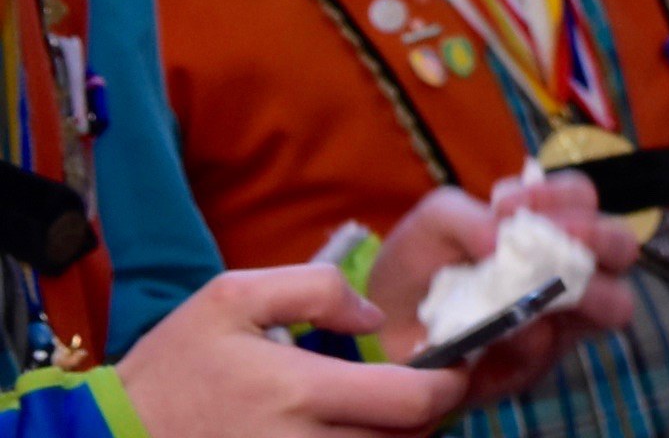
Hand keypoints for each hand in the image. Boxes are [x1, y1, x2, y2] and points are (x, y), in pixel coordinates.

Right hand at [113, 264, 465, 436]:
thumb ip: (314, 290)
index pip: (413, 401)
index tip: (451, 366)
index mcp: (297, 389)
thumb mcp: (230, 297)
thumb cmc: (172, 368)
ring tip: (386, 413)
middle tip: (423, 389)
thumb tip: (374, 314)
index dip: (448, 384)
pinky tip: (353, 434)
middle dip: (430, 414)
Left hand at [364, 177, 640, 400]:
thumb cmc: (421, 262)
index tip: (507, 202)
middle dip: (598, 236)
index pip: (583, 198)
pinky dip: (527, 335)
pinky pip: (548, 349)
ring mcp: (560, 320)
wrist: (382, 324)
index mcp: (551, 226)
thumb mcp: (433, 222)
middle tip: (558, 234)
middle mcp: (570, 270)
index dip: (560, 194)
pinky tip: (497, 326)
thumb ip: (464, 213)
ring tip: (539, 285)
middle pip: (622, 245)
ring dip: (585, 289)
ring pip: (615, 304)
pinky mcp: (531, 366)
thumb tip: (499, 234)